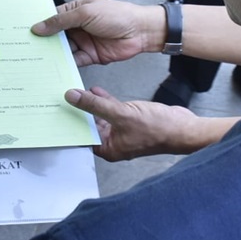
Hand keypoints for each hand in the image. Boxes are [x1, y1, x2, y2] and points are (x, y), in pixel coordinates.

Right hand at [31, 0, 166, 66]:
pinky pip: (73, 61)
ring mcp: (82, 41)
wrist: (140, 31)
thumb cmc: (117, 15)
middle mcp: (76, 26)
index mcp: (74, 11)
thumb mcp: (85, 13)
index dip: (38, 24)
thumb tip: (39, 27)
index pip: (51, 17)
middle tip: (24, 49)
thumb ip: (61, 21)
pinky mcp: (89, 56)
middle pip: (54, 35)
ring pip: (62, 50)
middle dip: (42, 42)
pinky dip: (64, 65)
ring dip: (51, 55)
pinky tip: (53, 68)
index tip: (22, 31)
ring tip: (34, 60)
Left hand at [66, 86, 211, 159]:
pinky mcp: (130, 121)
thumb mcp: (121, 114)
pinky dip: (104, 101)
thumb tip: (72, 97)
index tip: (55, 112)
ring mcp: (122, 132)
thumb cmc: (159, 129)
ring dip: (90, 104)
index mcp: (108, 149)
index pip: (81, 137)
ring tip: (74, 91)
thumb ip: (95, 105)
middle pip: (88, 126)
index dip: (68, 124)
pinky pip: (112, 110)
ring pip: (100, 117)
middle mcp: (114, 143)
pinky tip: (95, 90)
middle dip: (77, 112)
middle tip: (60, 98)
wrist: (186, 128)